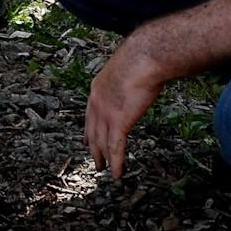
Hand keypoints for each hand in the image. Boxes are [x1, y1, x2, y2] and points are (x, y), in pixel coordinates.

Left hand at [84, 35, 168, 181]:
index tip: (87, 140)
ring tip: (104, 169)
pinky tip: (117, 173)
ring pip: (102, 142)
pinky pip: (116, 147)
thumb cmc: (141, 58)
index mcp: (97, 88)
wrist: (143, 57)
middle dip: (94, 148)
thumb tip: (136, 81)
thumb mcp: (126, 69)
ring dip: (104, 158)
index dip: (88, 130)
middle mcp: (97, 102)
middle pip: (92, 131)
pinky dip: (117, 162)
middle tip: (96, 160)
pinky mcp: (118, 122)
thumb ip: (126, 80)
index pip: (89, 114)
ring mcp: (106, 113)